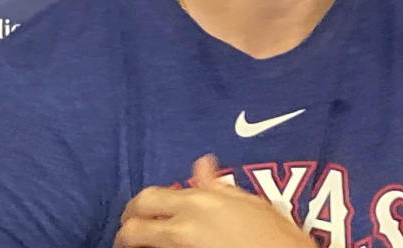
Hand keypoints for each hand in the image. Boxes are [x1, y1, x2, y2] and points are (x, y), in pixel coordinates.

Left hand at [113, 154, 317, 247]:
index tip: (135, 214)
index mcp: (199, 202)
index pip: (148, 199)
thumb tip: (201, 163)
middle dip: (125, 229)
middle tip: (128, 235)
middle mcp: (185, 226)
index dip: (135, 207)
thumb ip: (219, 185)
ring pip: (142, 247)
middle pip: (134, 227)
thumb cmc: (277, 236)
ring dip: (136, 246)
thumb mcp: (251, 202)